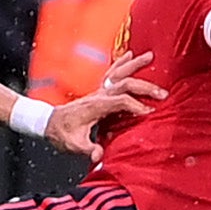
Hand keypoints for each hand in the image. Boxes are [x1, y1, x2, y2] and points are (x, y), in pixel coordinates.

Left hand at [45, 52, 162, 157]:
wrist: (47, 122)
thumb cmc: (61, 132)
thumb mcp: (73, 144)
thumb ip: (87, 149)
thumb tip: (99, 155)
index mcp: (95, 106)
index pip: (120, 101)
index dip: (135, 106)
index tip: (150, 112)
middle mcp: (98, 95)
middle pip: (124, 84)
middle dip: (144, 88)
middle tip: (162, 93)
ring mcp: (98, 91)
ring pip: (118, 73)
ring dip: (135, 65)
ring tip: (150, 56)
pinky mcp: (98, 90)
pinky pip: (111, 73)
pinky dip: (122, 62)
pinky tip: (130, 54)